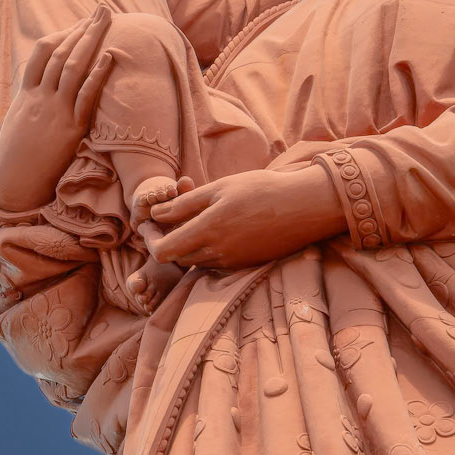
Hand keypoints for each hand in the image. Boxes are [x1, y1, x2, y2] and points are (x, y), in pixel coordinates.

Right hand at [0, 7, 115, 211]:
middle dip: (83, 28)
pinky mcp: (70, 128)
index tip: (78, 23)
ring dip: (91, 40)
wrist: (14, 184)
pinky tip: (110, 56)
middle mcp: (40, 97)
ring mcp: (55, 111)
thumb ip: (28, 105)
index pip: (41, 53)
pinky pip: (85, 96)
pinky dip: (98, 73)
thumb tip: (36, 95)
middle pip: (61, 52)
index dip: (61, 34)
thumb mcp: (17, 125)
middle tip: (102, 10)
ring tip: (107, 21)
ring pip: (72, 66)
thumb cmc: (15, 159)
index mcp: (26, 95)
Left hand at [148, 166, 345, 269]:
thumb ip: (184, 204)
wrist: (304, 206)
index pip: (162, 251)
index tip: (149, 222)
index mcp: (207, 232)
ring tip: (191, 218)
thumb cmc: (261, 190)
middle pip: (176, 258)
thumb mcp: (218, 189)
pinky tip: (214, 228)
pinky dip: (205, 248)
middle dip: (166, 240)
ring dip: (186, 244)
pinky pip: (214, 262)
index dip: (150, 238)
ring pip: (194, 260)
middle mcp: (217, 253)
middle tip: (166, 218)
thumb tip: (155, 215)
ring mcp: (232, 262)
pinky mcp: (244, 265)